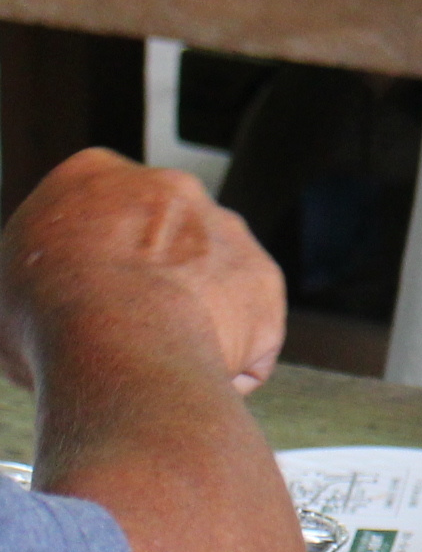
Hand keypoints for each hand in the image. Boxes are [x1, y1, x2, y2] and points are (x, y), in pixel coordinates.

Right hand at [0, 150, 285, 395]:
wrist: (119, 335)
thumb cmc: (46, 315)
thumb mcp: (7, 285)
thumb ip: (39, 276)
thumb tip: (47, 305)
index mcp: (93, 174)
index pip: (94, 209)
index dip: (89, 259)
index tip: (80, 294)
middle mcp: (170, 187)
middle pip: (159, 238)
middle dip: (147, 281)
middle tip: (122, 328)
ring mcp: (225, 228)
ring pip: (208, 280)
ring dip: (193, 317)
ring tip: (158, 359)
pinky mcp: (264, 278)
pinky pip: (248, 329)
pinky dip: (229, 359)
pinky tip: (194, 376)